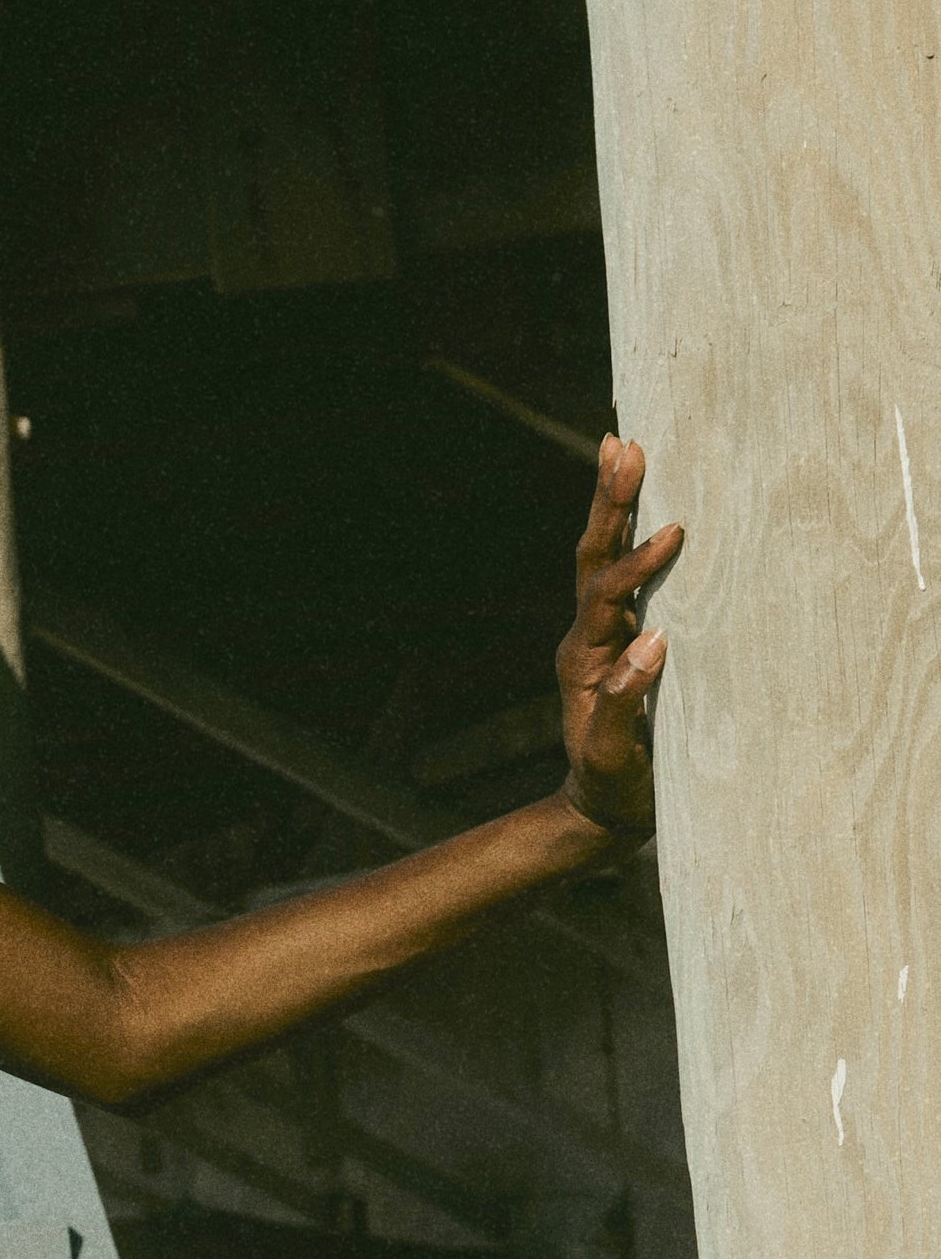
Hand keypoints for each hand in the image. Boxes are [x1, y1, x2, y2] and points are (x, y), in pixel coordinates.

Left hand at [557, 435, 682, 842]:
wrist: (603, 812)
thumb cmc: (614, 790)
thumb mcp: (615, 760)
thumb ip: (622, 707)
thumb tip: (653, 642)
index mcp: (583, 660)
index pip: (606, 595)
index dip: (637, 563)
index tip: (675, 533)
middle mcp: (589, 638)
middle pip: (594, 557)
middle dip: (610, 503)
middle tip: (623, 446)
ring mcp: (604, 635)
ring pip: (605, 559)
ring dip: (616, 505)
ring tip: (625, 449)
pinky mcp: (625, 639)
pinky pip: (626, 577)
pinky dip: (634, 533)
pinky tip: (650, 500)